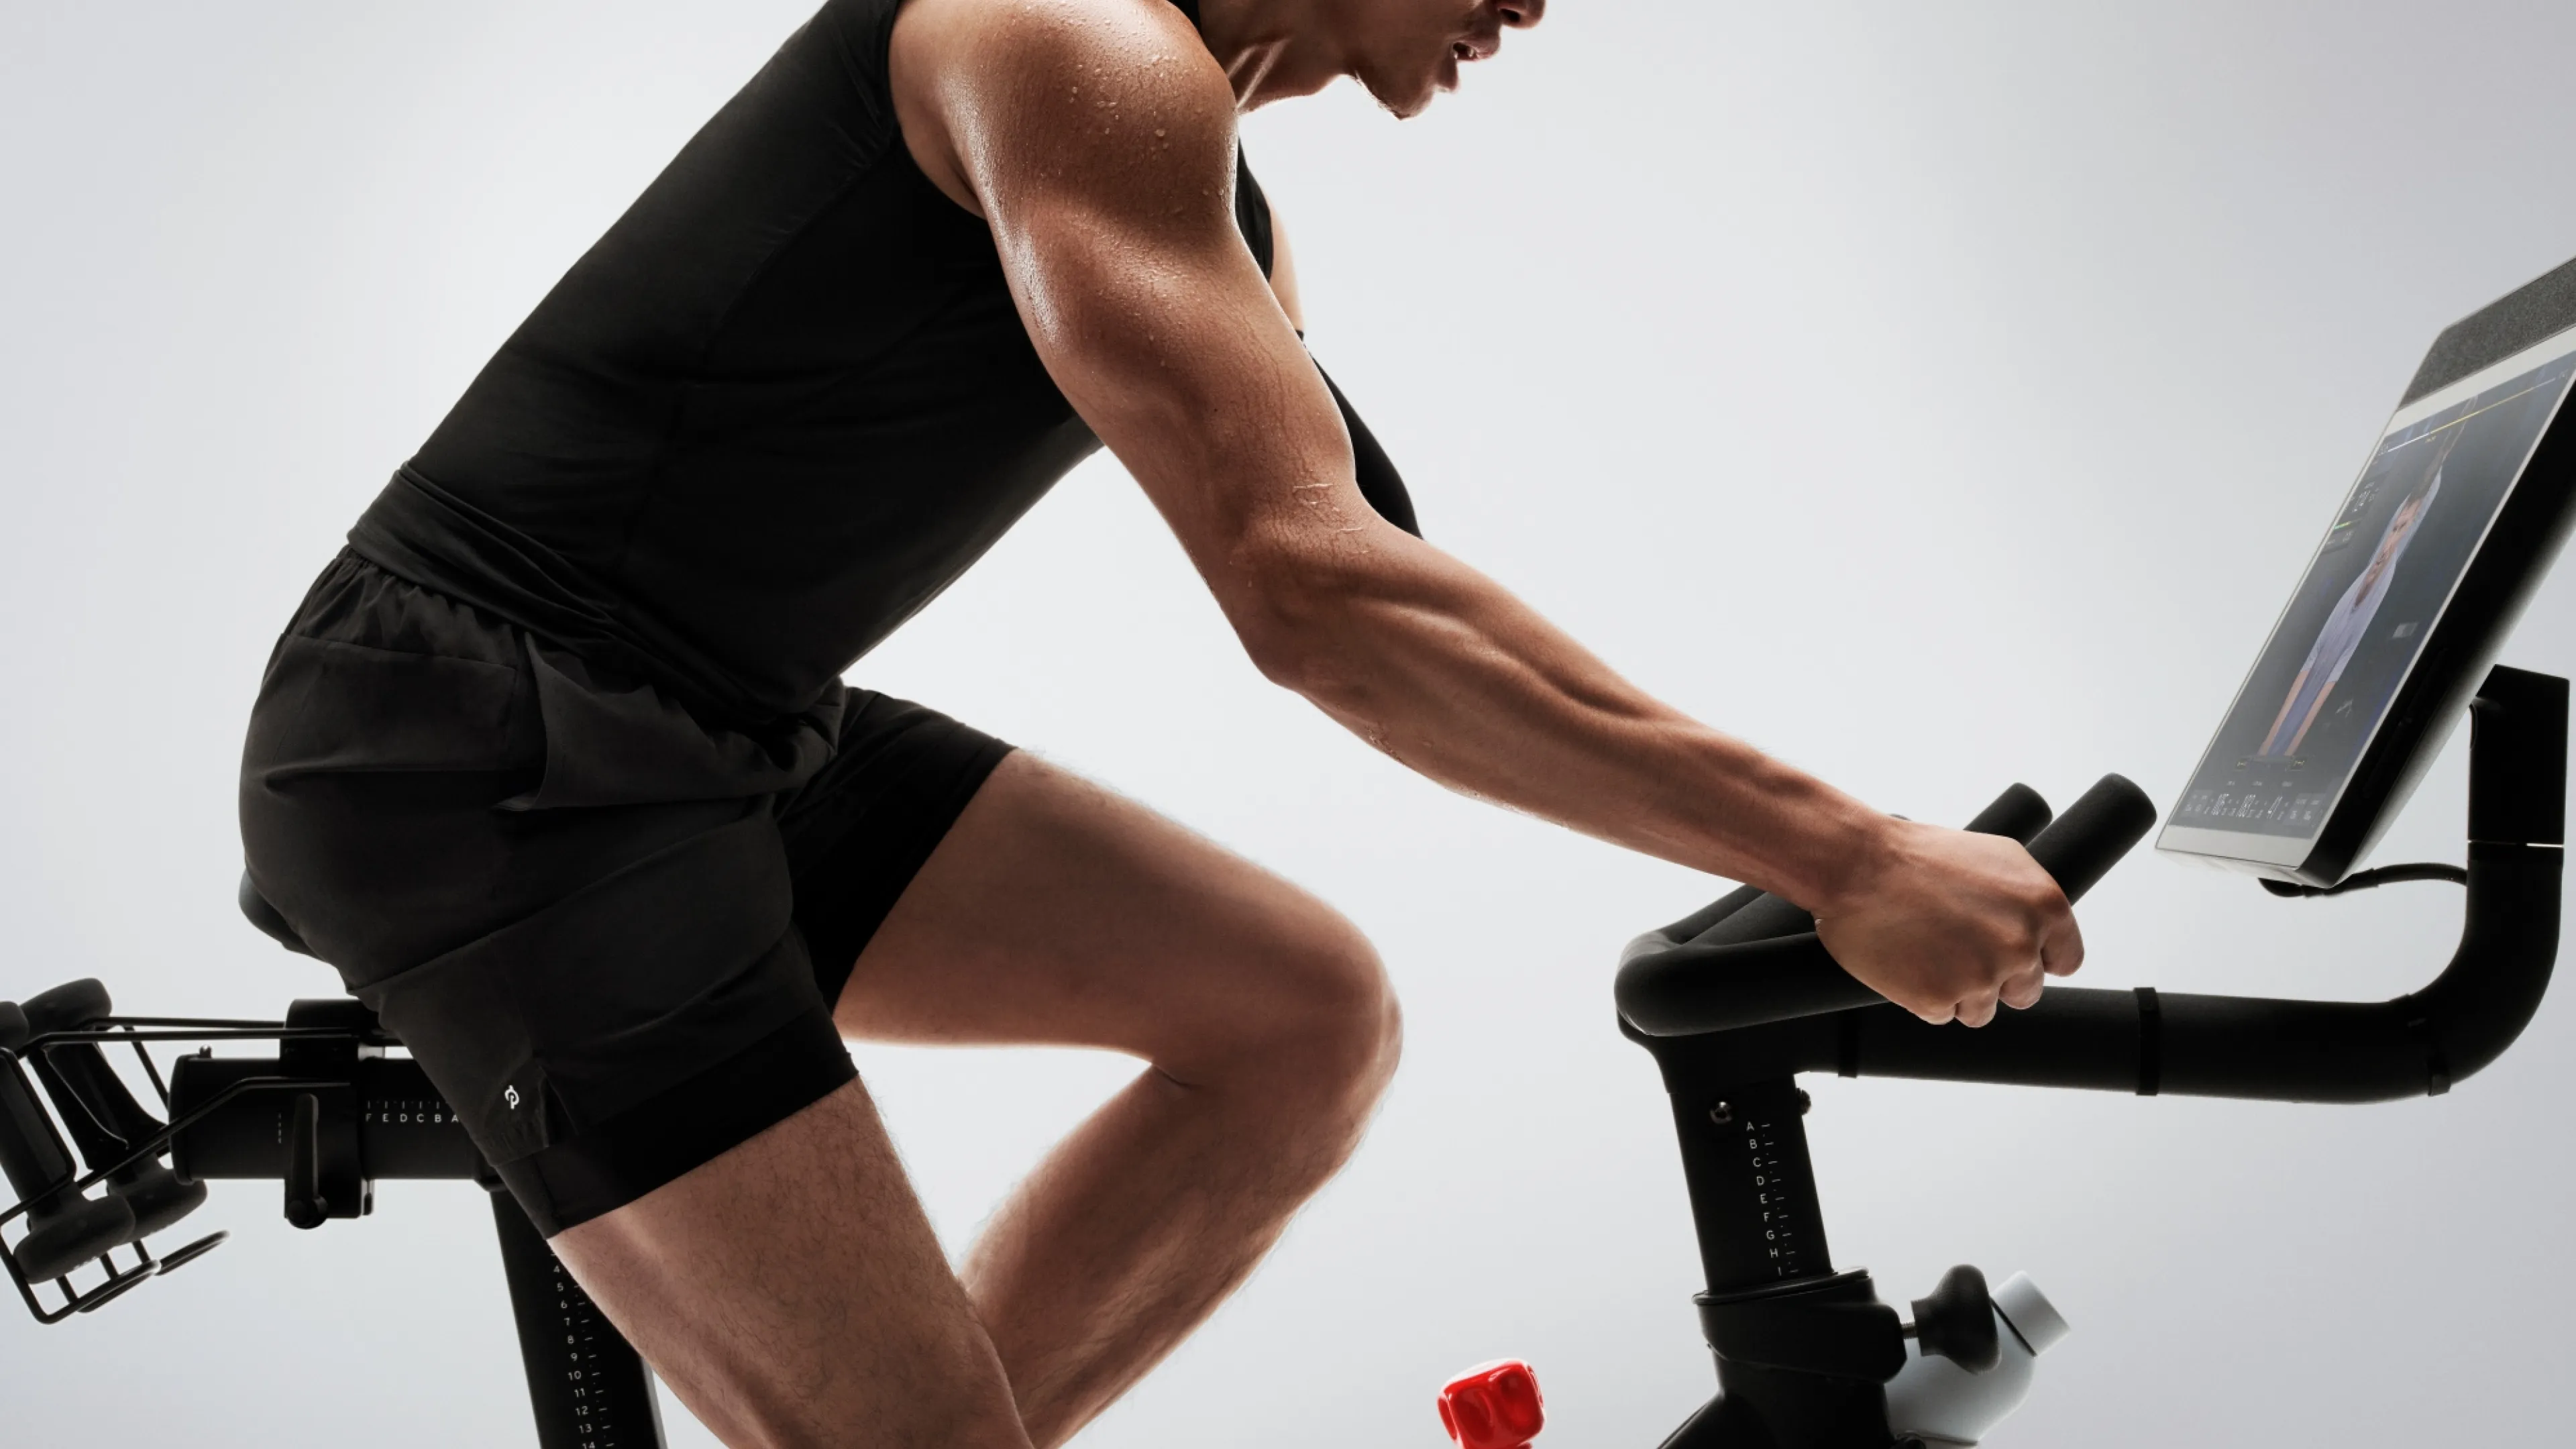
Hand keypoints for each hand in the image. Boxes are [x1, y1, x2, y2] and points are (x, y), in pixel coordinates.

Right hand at [1810, 820, 2082, 1025]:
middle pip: (2025, 992)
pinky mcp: (1938, 1000)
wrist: (1857, 865)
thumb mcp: (1994, 856)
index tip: (2011, 954)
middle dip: (1995, 977)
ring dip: (1957, 990)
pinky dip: (1923, 996)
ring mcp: (1981, 978)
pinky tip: (1907, 963)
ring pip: (1982, 1009)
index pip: (2065, 960)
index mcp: (2044, 908)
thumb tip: (2042, 932)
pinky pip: (1940, 1014)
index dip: (2037, 958)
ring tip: (1926, 952)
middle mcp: (2020, 946)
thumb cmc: (1916, 854)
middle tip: (1957, 950)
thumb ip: (2028, 899)